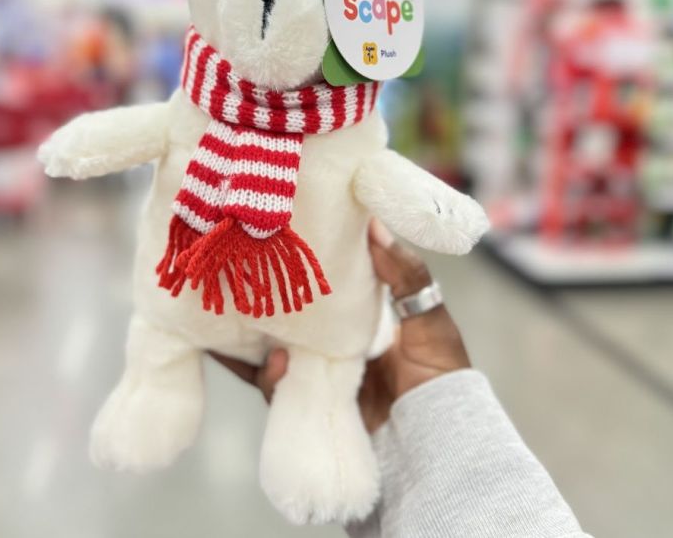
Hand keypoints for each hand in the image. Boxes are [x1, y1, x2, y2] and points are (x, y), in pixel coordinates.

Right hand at [209, 219, 470, 432]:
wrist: (441, 448)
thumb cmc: (442, 380)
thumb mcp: (429, 318)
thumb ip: (404, 275)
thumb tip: (375, 224)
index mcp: (356, 322)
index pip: (318, 289)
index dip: (295, 270)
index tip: (271, 245)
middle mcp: (330, 349)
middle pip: (284, 321)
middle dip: (256, 304)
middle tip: (230, 279)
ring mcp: (316, 380)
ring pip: (270, 354)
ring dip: (251, 339)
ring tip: (238, 317)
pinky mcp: (307, 411)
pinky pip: (276, 392)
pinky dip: (268, 377)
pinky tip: (273, 362)